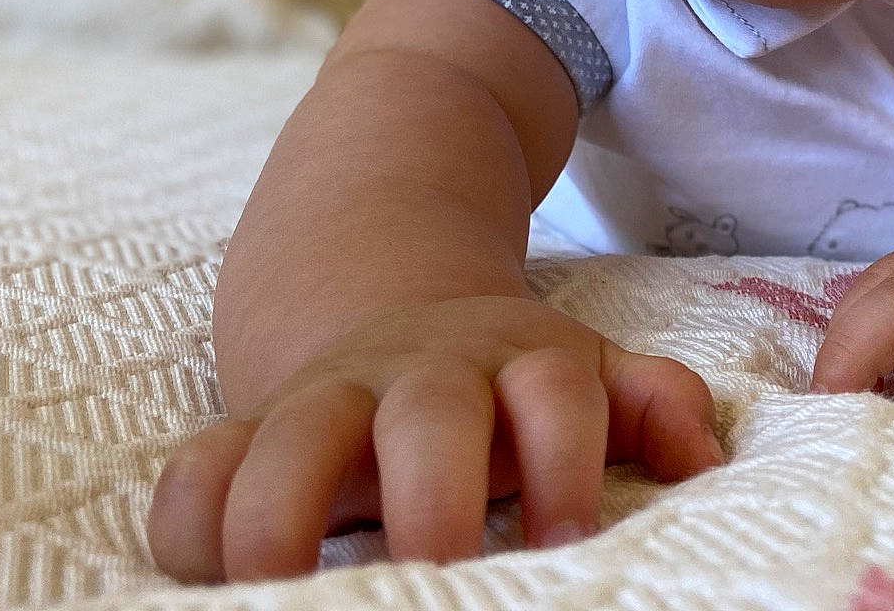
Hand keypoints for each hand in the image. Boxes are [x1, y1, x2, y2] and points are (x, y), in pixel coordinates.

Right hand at [149, 295, 720, 582]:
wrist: (397, 310)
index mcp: (519, 363)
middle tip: (439, 568)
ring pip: (291, 433)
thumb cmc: (511, 384)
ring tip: (273, 588)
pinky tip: (200, 578)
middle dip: (432, 490)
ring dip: (278, 509)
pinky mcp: (252, 430)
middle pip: (428, 413)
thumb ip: (652, 404)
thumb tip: (702, 461)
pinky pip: (199, 461)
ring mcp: (330, 399)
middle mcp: (422, 376)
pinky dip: (191, 513)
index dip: (565, 461)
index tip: (569, 540)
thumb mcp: (590, 376)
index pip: (555, 395)